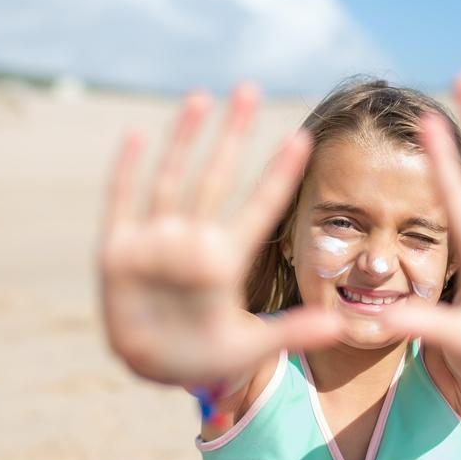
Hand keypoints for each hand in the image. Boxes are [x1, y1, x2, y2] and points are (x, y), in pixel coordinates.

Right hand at [100, 84, 340, 385]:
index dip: (280, 175)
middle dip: (233, 135)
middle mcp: (194, 240)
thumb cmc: (206, 357)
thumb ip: (292, 332)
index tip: (303, 139)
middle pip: (218, 178)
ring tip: (202, 98)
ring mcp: (157, 242)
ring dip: (185, 139)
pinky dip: (127, 170)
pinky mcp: (120, 251)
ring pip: (173, 179)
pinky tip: (137, 136)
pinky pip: (122, 202)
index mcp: (228, 259)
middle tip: (250, 90)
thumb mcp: (250, 347)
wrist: (153, 370)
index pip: (261, 207)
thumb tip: (340, 328)